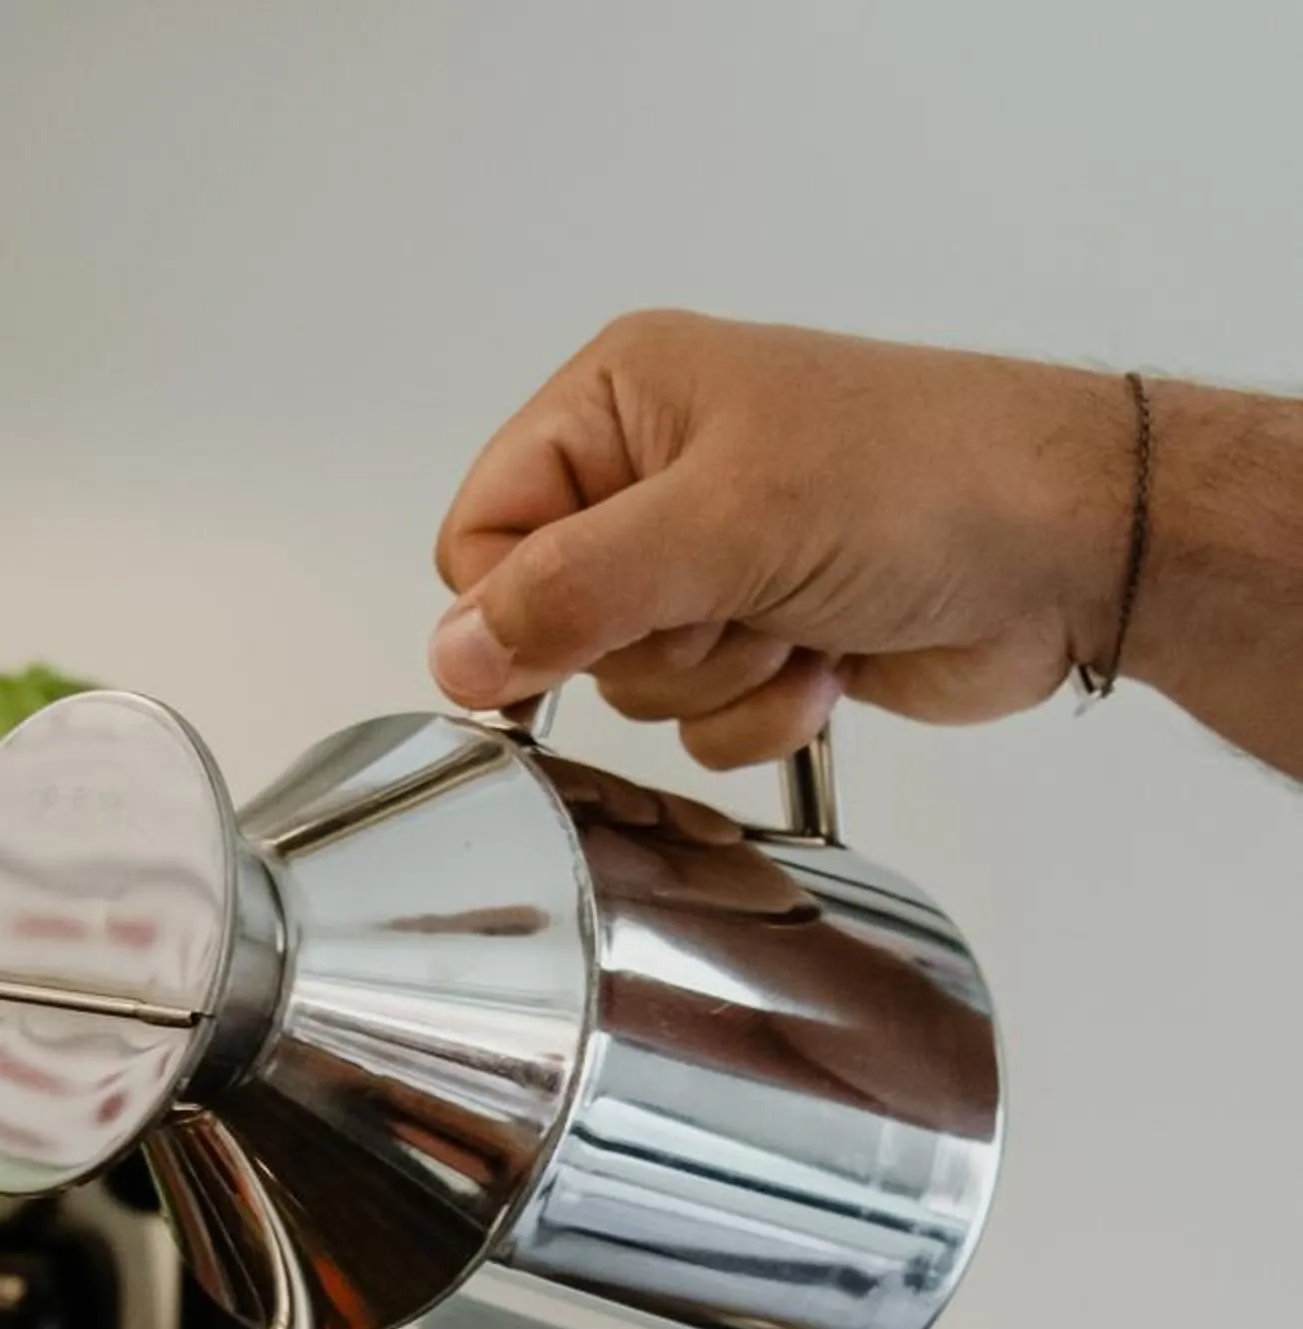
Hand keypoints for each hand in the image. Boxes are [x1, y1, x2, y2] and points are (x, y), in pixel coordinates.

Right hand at [430, 312, 1130, 763]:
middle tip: (736, 595)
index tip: (606, 613)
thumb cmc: (925, 481)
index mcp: (620, 402)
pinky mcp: (758, 633)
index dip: (522, 603)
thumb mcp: (721, 524)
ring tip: (799, 615)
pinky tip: (829, 658)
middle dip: (648, 643)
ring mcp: (708, 562)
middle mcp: (651, 476)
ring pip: (628, 685)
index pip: (481, 538)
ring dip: (716, 679)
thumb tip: (452, 655)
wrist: (1075, 547)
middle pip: (552, 625)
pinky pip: (696, 725)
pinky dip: (761, 709)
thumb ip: (568, 592)